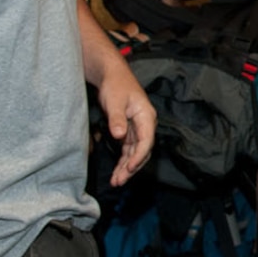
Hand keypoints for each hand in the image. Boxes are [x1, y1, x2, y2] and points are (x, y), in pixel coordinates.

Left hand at [98, 67, 156, 187]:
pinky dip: (123, 161)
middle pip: (142, 151)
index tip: (129, 168)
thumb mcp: (114, 100)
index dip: (138, 156)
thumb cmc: (115, 84)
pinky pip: (128, 150)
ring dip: (127, 168)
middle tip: (119, 181)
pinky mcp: (129, 131)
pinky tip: (117, 171)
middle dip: (131, 167)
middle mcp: (145, 124)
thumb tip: (119, 135)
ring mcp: (138, 129)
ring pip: (135, 153)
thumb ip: (116, 118)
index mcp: (146, 116)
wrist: (111, 75)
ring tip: (116, 181)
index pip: (146, 141)